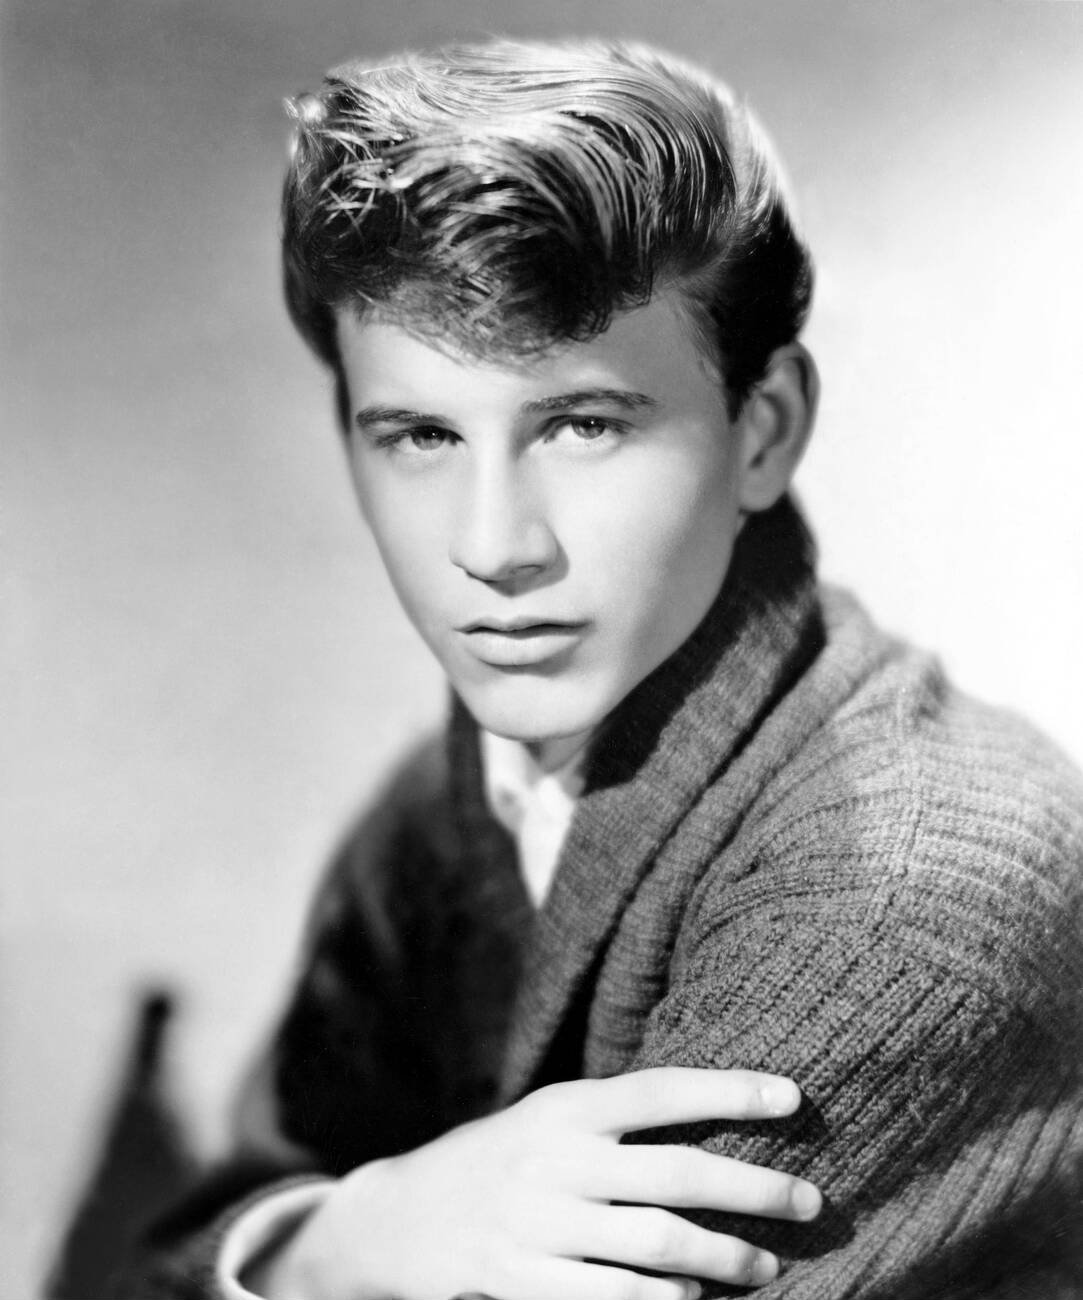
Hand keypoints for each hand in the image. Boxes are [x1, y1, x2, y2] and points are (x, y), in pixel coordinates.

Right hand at [258, 1067, 820, 1299]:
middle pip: (673, 1174)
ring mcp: (537, 1225)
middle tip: (809, 1201)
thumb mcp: (545, 1120)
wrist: (395, 1218)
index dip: (729, 1090)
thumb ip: (611, 1122)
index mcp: (563, 1108)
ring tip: (767, 1266)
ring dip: (722, 1257)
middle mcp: (554, 1160)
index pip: (659, 1090)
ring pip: (653, 1245)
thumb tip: (711, 1124)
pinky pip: (609, 1298)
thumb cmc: (495, 1159)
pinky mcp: (519, 1282)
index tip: (794, 1096)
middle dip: (752, 1188)